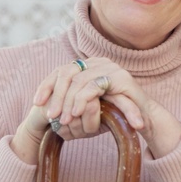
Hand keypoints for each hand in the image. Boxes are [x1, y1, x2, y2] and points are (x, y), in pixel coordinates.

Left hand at [28, 58, 180, 157]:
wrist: (144, 120)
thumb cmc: (116, 114)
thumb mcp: (89, 105)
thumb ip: (72, 99)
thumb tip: (44, 103)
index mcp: (90, 65)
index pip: (61, 70)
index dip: (47, 85)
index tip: (37, 102)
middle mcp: (99, 62)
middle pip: (67, 72)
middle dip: (55, 95)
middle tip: (49, 115)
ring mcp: (109, 67)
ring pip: (78, 80)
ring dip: (68, 101)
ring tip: (63, 119)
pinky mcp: (118, 77)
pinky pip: (93, 86)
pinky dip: (82, 100)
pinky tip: (77, 113)